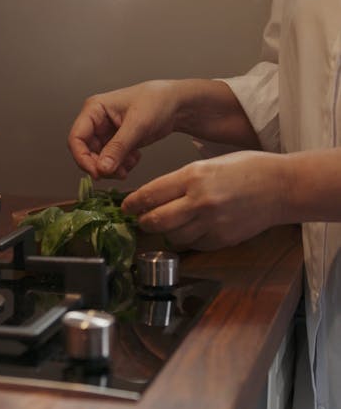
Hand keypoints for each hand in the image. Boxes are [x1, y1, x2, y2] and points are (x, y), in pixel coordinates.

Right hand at [68, 81, 178, 178]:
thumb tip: (102, 168)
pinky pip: (111, 161)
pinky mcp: (116, 142)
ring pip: (99, 160)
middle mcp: (96, 121)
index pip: (76, 138)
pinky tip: (135, 158)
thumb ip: (118, 147)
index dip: (83, 158)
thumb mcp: (137, 125)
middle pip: (86, 152)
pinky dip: (122, 165)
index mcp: (94, 109)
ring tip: (131, 163)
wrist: (176, 104)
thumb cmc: (157, 102)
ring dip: (114, 167)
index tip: (97, 173)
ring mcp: (106, 133)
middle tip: (119, 173)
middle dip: (102, 165)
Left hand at [122, 150, 287, 249]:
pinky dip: (187, 239)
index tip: (127, 206)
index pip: (151, 194)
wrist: (281, 187)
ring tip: (165, 225)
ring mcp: (211, 223)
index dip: (133, 203)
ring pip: (173, 237)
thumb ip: (182, 179)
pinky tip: (190, 230)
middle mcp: (200, 201)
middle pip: (156, 221)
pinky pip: (194, 245)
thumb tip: (156, 194)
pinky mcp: (221, 239)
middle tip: (140, 219)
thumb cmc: (248, 169)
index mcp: (194, 176)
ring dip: (165, 233)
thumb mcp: (209, 163)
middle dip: (143, 222)